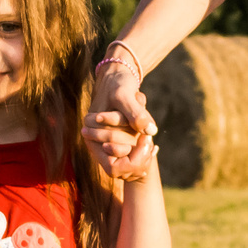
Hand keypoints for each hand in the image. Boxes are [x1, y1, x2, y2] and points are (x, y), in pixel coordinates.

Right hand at [83, 62, 156, 181]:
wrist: (117, 75)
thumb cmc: (117, 83)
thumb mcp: (125, 95)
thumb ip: (136, 113)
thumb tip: (151, 132)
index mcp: (93, 137)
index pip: (114, 169)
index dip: (132, 162)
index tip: (147, 142)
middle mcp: (98, 144)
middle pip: (122, 171)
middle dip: (140, 160)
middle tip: (154, 146)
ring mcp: (108, 144)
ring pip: (129, 167)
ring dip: (143, 158)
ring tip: (154, 147)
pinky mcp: (119, 141)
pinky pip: (133, 158)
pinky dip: (144, 154)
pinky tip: (154, 146)